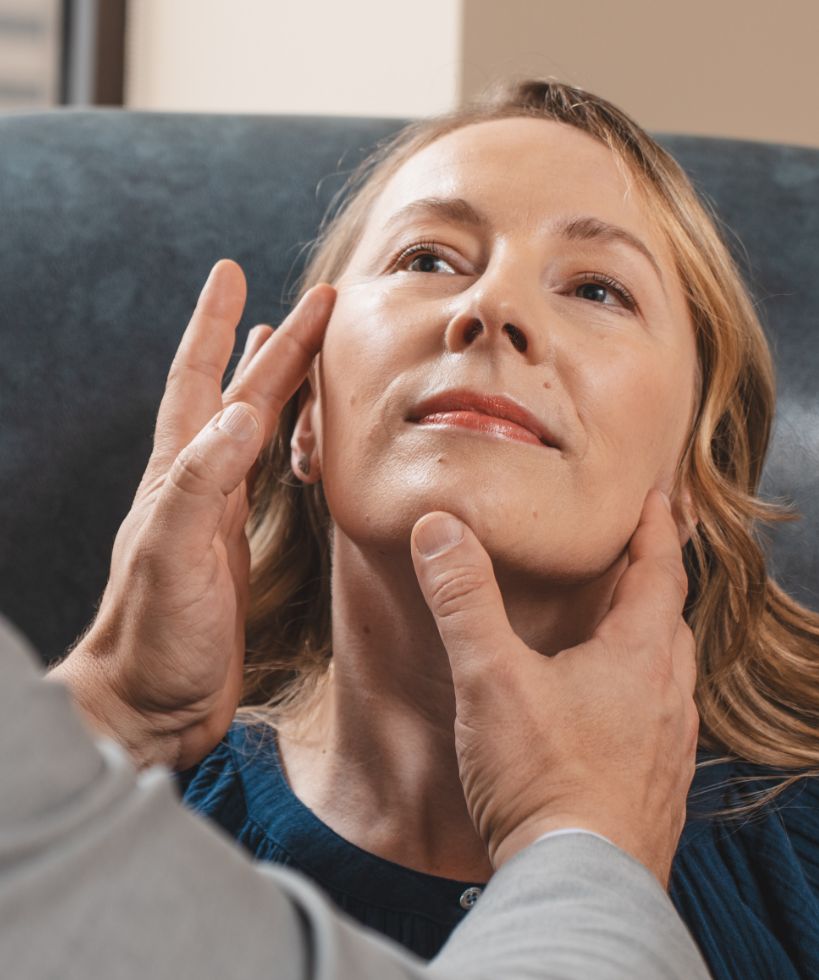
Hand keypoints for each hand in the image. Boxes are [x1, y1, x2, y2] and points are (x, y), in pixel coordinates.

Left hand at [49, 261, 335, 769]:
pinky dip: (285, 445)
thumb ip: (200, 483)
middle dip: (275, 344)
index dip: (215, 326)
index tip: (230, 272)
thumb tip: (242, 410)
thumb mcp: (172, 555)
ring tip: (294, 350)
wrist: (151, 706)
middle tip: (314, 302)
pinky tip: (293, 442)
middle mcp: (197, 485)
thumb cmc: (155, 638)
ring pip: (254, 431)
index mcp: (178, 476)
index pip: (199, 382)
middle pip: (240, 395)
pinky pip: (267, 477)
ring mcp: (216, 515)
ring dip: (276, 385)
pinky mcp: (234, 549)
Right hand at [410, 489, 697, 888]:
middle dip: (657, 585)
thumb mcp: (491, 678)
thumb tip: (440, 530)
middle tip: (637, 561)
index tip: (653, 500)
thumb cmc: (541, 778)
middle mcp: (667, 698)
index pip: (660, 572)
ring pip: (672, 676)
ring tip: (625, 634)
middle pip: (672, 622)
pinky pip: (662, 725)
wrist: (577, 882)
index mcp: (640, 657)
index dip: (654, 531)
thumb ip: (464, 600)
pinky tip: (614, 717)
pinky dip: (645, 699)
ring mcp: (668, 749)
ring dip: (654, 644)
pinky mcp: (658, 790)